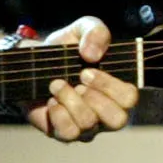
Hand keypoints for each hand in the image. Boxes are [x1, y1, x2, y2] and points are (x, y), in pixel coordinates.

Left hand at [25, 16, 138, 142]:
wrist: (33, 62)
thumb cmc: (66, 48)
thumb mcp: (82, 29)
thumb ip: (96, 32)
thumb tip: (92, 54)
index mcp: (117, 90)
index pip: (129, 98)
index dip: (109, 85)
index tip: (87, 70)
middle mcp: (106, 112)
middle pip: (118, 120)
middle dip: (95, 97)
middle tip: (78, 79)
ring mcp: (86, 126)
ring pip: (89, 124)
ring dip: (70, 99)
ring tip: (56, 84)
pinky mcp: (64, 133)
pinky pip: (68, 133)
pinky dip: (58, 114)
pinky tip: (51, 100)